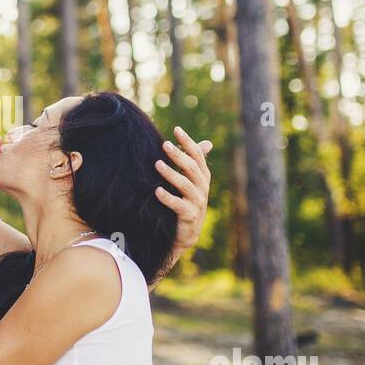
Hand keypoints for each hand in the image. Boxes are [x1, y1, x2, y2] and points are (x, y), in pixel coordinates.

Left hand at [155, 125, 213, 270]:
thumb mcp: (191, 182)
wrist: (186, 234)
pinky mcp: (189, 216)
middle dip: (178, 155)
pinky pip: (179, 205)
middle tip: (164, 144)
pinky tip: (156, 190)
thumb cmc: (186, 203)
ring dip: (171, 174)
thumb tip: (207, 143)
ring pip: (185, 185)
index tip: (176, 129)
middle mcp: (202, 188)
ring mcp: (197, 203)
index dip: (188, 142)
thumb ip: (194, 164)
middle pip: (191, 168)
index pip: (197, 156)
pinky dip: (168, 198)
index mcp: (202, 177)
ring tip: (157, 164)